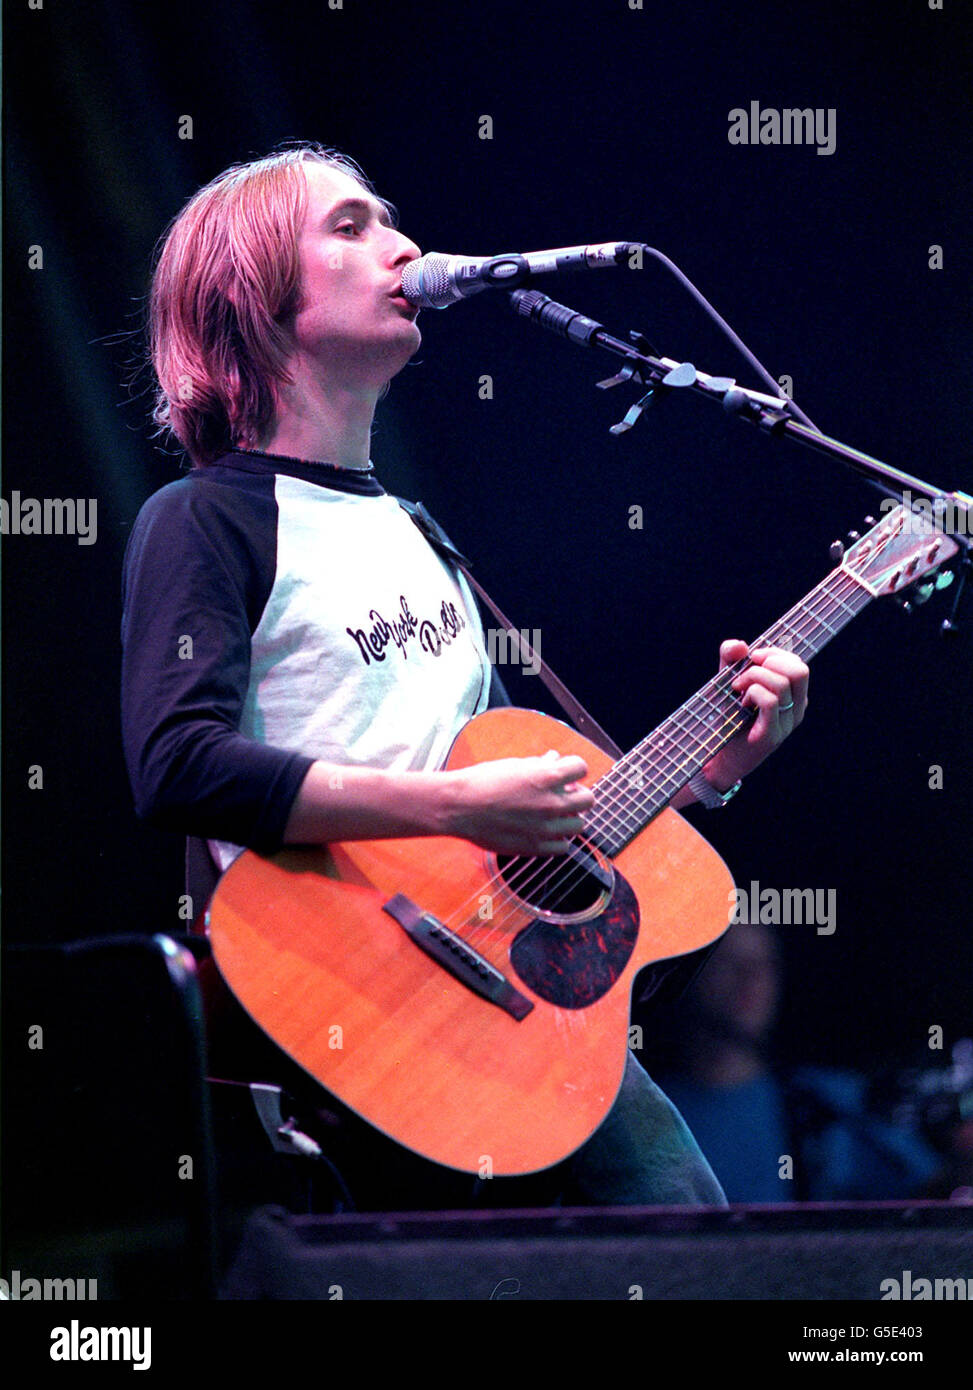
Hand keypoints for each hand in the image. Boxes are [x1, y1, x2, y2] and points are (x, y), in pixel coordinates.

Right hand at [444, 749, 593, 854]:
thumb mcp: (514, 765)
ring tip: (553, 814)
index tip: (565, 771)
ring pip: (579, 825)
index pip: (582, 768)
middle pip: (588, 799)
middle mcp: (551, 803)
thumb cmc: (483, 781)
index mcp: (546, 777)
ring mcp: (545, 828)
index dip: (574, 768)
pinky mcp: (536, 847)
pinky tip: (545, 831)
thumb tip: (554, 760)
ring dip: (569, 818)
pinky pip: (563, 847)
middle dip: (577, 794)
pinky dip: (558, 839)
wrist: (459, 807)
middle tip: (563, 794)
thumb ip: (539, 765)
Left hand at [702, 639, 808, 789]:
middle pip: (799, 670)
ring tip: (738, 688)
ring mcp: (787, 724)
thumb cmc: (728, 716)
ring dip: (752, 677)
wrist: (719, 755)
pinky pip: (769, 701)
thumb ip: (732, 659)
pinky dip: (751, 692)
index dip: (773, 653)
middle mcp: (797, 709)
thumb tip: (739, 645)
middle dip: (767, 661)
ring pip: (781, 683)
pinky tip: (741, 701)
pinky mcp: (771, 735)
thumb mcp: (729, 680)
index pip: (798, 664)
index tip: (751, 659)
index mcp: (795, 695)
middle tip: (744, 673)